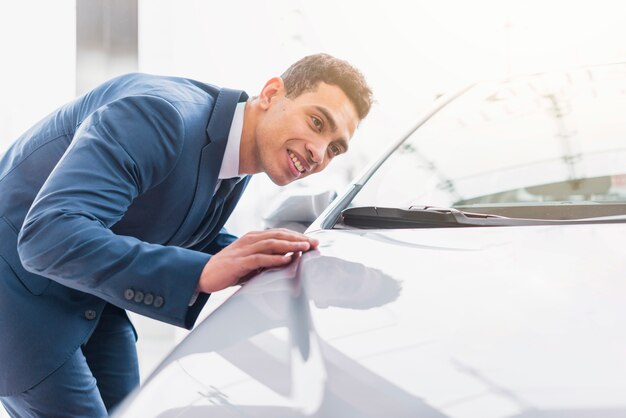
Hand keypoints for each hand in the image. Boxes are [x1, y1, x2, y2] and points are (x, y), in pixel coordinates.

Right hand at [196, 229, 318, 292]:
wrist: (204, 274)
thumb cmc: (229, 269)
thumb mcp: (251, 262)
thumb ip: (267, 260)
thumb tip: (288, 261)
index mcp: (254, 238)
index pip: (279, 233)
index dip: (297, 236)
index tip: (311, 241)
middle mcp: (251, 240)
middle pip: (279, 235)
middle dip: (298, 239)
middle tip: (314, 243)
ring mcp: (245, 250)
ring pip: (272, 244)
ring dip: (290, 245)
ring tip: (304, 248)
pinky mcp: (240, 262)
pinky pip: (260, 258)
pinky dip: (274, 258)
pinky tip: (285, 259)